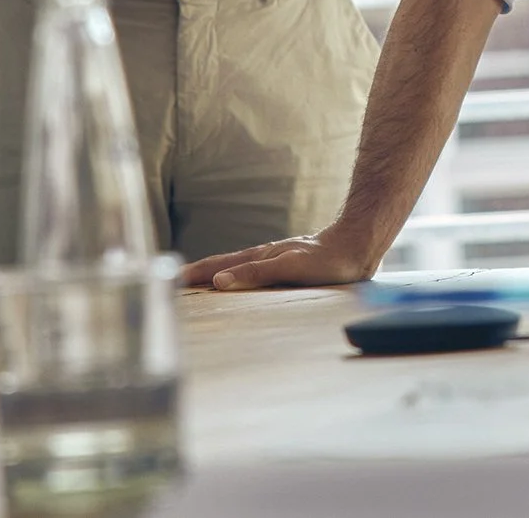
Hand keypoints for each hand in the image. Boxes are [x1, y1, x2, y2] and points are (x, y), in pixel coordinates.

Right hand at [182, 224, 380, 289]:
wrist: (357, 246)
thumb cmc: (327, 260)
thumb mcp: (290, 269)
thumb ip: (255, 274)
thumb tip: (219, 282)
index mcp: (260, 257)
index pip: (219, 266)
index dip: (196, 274)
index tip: (171, 281)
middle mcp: (264, 256)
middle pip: (224, 264)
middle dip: (199, 273)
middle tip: (174, 281)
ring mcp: (275, 259)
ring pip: (237, 266)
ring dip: (216, 274)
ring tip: (199, 282)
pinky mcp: (288, 265)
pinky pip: (253, 271)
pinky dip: (237, 276)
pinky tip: (241, 281)